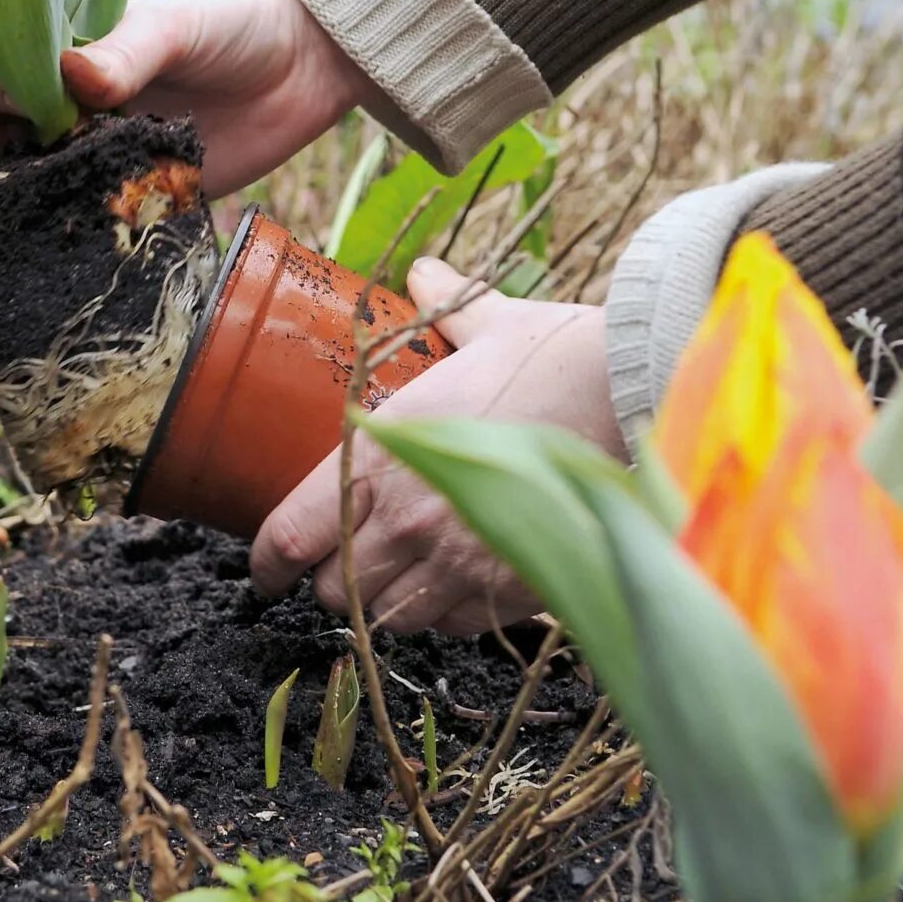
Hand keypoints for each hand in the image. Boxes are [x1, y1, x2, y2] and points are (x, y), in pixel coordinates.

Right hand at [0, 0, 375, 210]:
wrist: (314, 56)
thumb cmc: (235, 16)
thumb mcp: (179, 22)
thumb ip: (127, 49)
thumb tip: (76, 75)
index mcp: (59, 48)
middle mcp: (66, 104)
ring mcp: (99, 154)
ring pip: (22, 187)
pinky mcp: (140, 196)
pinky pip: (86, 225)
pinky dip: (52, 245)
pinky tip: (21, 271)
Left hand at [249, 258, 627, 634]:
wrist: (637, 395)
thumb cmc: (555, 356)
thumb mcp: (486, 324)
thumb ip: (440, 309)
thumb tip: (423, 274)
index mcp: (380, 454)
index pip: (291, 534)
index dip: (268, 563)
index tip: (265, 573)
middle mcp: (407, 518)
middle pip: (334, 591)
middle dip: (335, 582)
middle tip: (346, 563)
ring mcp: (458, 562)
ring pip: (390, 617)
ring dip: (388, 602)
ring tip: (401, 575)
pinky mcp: (509, 590)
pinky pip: (452, 626)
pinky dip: (444, 615)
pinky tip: (456, 584)